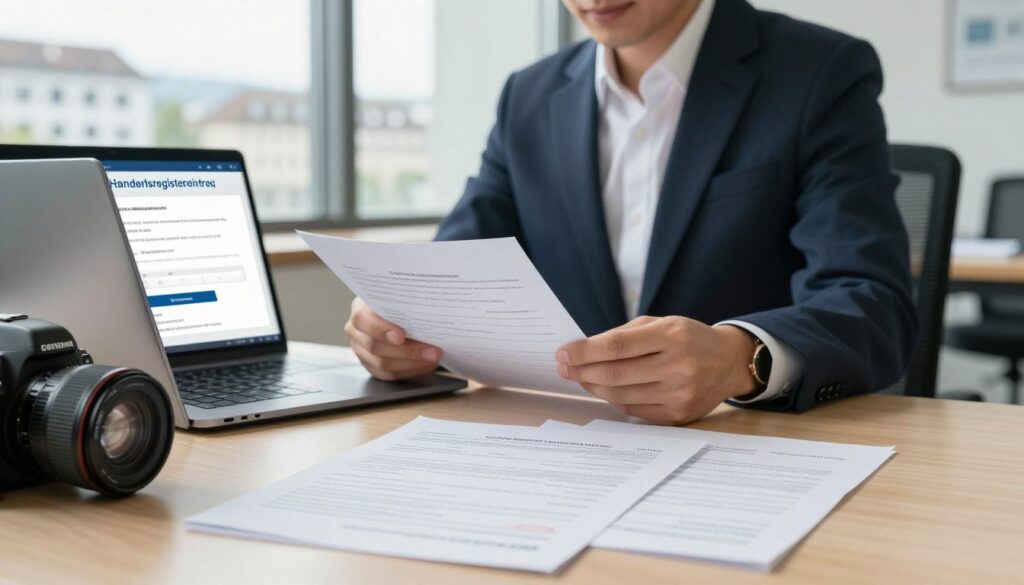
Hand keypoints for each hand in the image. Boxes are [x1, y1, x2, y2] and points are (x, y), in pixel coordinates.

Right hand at [345, 297, 441, 380]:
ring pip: (382, 364)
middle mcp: (356, 331)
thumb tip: (430, 307)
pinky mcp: (371, 366)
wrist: (397, 312)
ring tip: (434, 357)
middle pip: (375, 346)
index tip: (401, 336)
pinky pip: (389, 375)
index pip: (362, 319)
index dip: (381, 329)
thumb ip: (408, 301)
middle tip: (433, 351)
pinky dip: (410, 370)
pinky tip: (426, 364)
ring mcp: (362, 350)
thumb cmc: (400, 301)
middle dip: (407, 350)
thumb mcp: (400, 295)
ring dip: (412, 363)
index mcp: (360, 309)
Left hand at [555, 316, 756, 424]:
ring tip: (580, 377)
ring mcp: (679, 395)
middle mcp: (678, 367)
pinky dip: (613, 399)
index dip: (584, 351)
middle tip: (562, 367)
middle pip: (615, 374)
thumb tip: (582, 351)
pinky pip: (633, 410)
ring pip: (620, 395)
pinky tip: (604, 389)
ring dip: (593, 386)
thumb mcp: (661, 324)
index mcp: (672, 336)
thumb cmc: (688, 338)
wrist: (729, 362)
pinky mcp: (678, 416)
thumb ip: (624, 336)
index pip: (617, 346)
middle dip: (581, 371)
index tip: (563, 353)